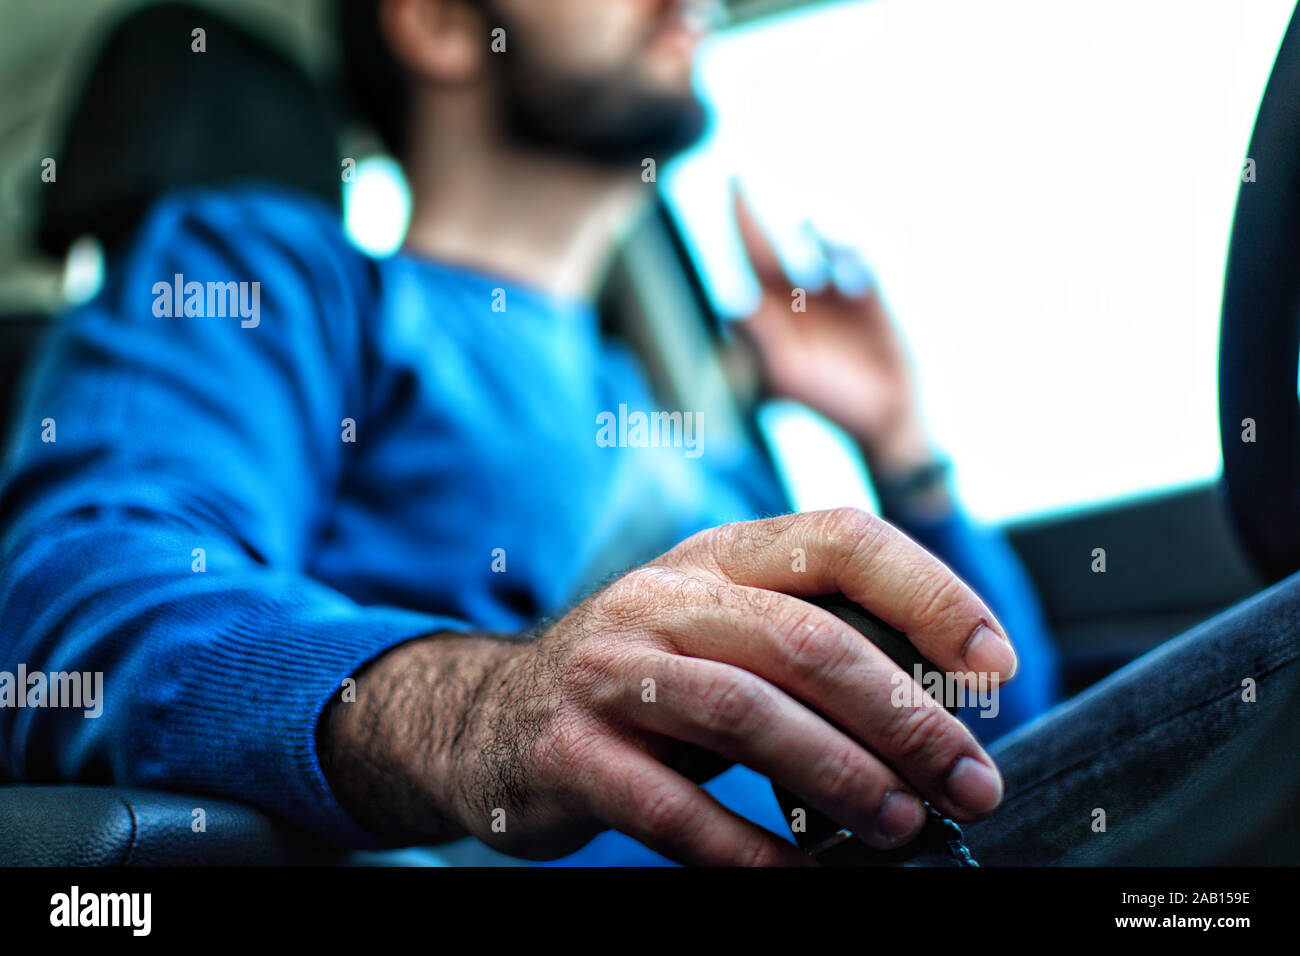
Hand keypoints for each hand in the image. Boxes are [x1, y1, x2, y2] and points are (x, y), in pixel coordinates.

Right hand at [320, 508, 1016, 864]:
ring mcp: (609, 672)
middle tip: (969, 781)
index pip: (839, 541)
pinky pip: (672, 807)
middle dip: (906, 718)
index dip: (930, 593)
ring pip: (748, 714)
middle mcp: (662, 599)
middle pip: (808, 641)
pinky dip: (749, 851)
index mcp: (715, 559)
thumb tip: (943, 710)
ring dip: (841, 778)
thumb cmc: (640, 679)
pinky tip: (802, 879)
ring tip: (905, 826)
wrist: (488, 717)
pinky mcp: (569, 751)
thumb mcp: (719, 634)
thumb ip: (808, 647)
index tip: (994, 666)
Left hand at [733, 191, 932, 473]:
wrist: (882, 420)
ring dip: (814, 231)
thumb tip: (732, 306)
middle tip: (736, 177)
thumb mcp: (786, 375)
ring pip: (818, 243)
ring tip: (810, 232)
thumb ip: (760, 339)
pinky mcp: (869, 298)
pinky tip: (848, 267)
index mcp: (772, 314)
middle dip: (755, 213)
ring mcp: (833, 296)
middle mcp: (797, 299)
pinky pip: (857, 258)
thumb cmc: (827, 403)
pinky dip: (850, 252)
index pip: (749, 257)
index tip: (731, 183)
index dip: (740, 221)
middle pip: (772, 245)